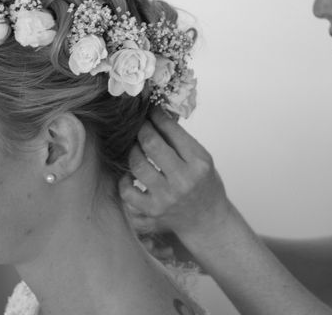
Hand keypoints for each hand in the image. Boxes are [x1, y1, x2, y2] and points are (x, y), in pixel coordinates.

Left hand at [119, 108, 232, 242]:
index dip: (157, 117)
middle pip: (151, 144)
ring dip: (133, 152)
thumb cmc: (204, 185)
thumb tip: (156, 117)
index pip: (172, 131)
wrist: (207, 220)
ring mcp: (166, 198)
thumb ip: (181, 141)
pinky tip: (132, 176)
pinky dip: (125, 180)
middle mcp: (183, 181)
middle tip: (141, 126)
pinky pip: (127, 192)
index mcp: (199, 163)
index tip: (151, 111)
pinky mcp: (152, 212)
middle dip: (142, 130)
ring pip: (137, 165)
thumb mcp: (202, 159)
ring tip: (137, 148)